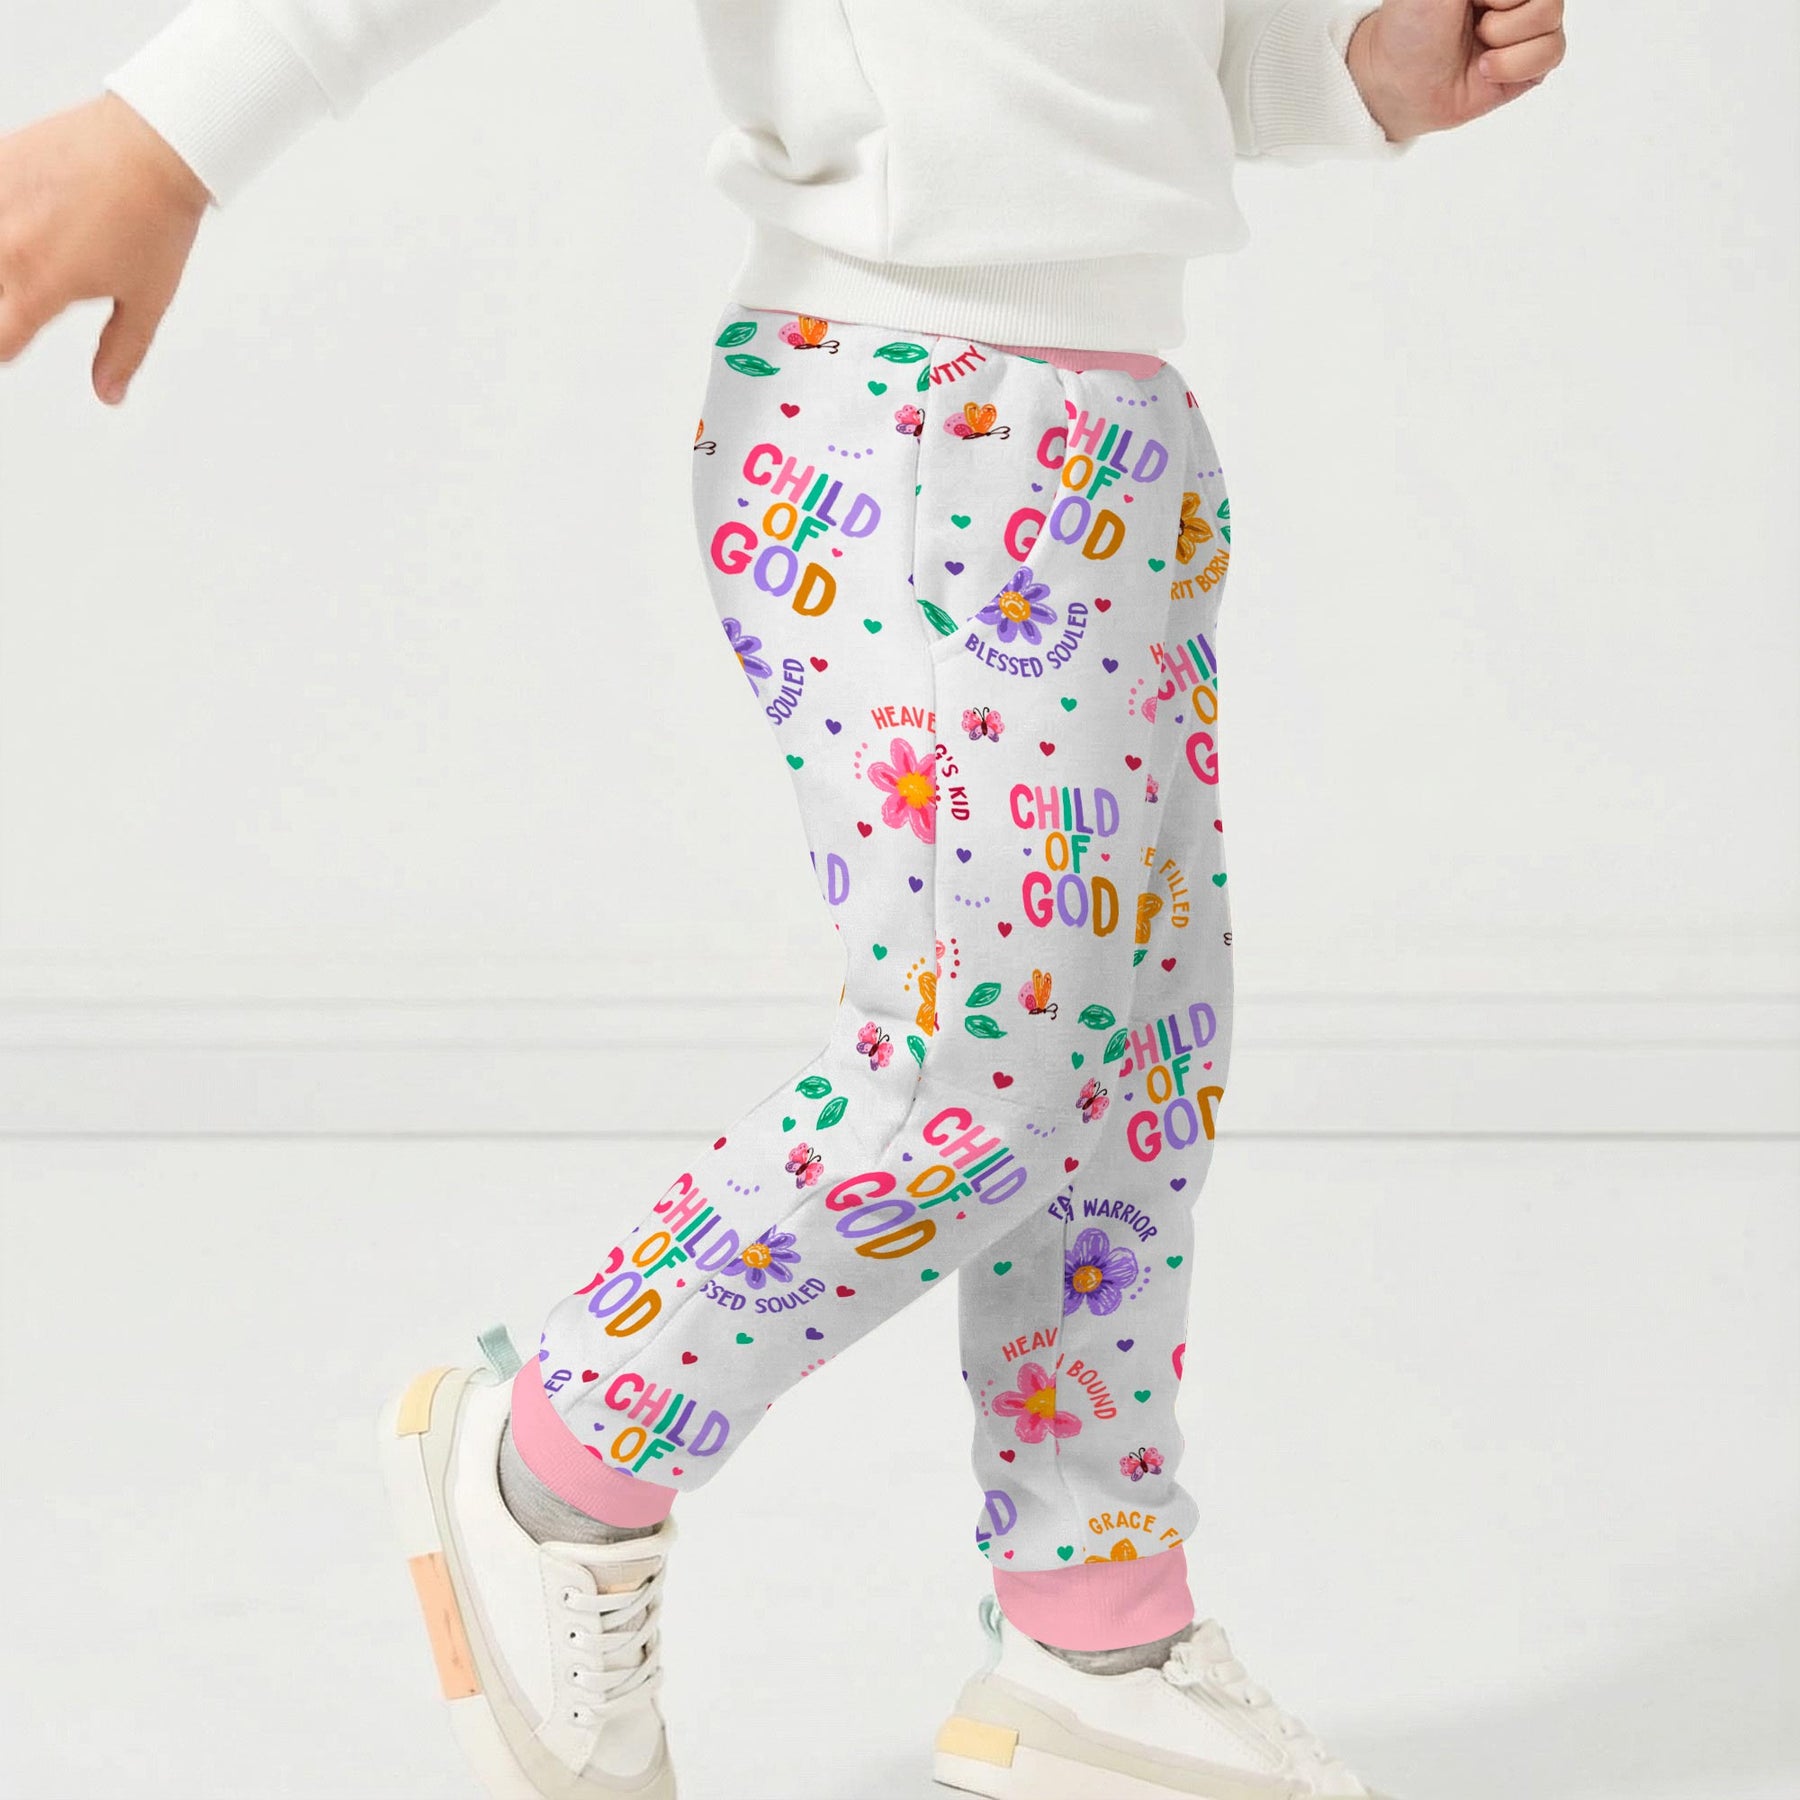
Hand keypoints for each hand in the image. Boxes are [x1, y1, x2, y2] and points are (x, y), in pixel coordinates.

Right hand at [0, 92, 210, 404]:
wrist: (153, 147)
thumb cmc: (155, 221)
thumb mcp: (147, 302)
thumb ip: (121, 352)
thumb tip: (108, 394)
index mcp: (40, 286)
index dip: (6, 348)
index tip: (13, 344)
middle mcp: (5, 245)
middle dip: (0, 309)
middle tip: (17, 305)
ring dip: (0, 266)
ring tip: (20, 266)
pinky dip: (0, 217)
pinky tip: (14, 224)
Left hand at [1347, 0, 1566, 141]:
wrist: (1396, 82)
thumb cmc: (1410, 24)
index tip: (1470, 0)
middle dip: (1503, 8)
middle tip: (1472, 20)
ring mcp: (1526, 26)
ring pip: (1551, 18)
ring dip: (1505, 36)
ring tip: (1477, 45)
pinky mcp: (1529, 64)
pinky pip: (1552, 53)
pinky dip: (1516, 64)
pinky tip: (1485, 69)